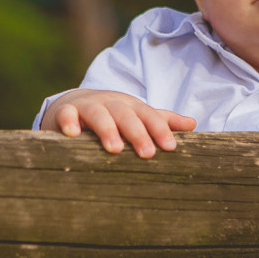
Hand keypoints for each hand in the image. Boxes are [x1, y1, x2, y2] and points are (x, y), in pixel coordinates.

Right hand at [42, 89, 196, 158]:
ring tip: (114, 149)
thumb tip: (193, 124)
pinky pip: (66, 115)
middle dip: (137, 133)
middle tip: (147, 154)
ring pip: (98, 114)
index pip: (149, 116)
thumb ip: (162, 121)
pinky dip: (69, 122)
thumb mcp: (137, 116)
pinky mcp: (65, 113)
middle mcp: (111, 104)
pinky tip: (73, 134)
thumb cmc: (113, 115)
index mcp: (131, 107)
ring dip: (107, 129)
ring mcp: (87, 107)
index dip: (160, 129)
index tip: (170, 147)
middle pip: (126, 115)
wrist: (74, 103)